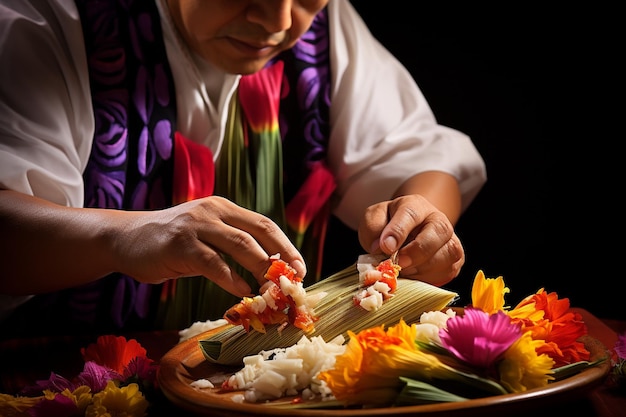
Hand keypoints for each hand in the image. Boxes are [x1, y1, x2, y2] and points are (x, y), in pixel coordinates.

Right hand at [113, 196, 305, 296]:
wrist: (124, 238)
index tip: (300, 270)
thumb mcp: (204, 236)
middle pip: (260, 232)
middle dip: (281, 258)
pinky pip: (214, 263)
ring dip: (261, 270)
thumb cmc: (169, 243)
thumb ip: (230, 248)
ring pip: (241, 245)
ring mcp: (196, 226)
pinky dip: (231, 279)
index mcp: (224, 208)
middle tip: (293, 283)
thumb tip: (266, 274)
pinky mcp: (180, 245)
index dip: (286, 247)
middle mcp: (213, 211)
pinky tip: (241, 292)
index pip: (265, 225)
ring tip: (272, 290)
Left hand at [357, 194, 463, 285]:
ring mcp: (450, 239)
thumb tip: (379, 247)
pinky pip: (446, 272)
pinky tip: (413, 274)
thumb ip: (373, 228)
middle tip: (398, 263)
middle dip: (416, 251)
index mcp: (415, 205)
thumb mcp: (374, 220)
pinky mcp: (455, 260)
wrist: (408, 235)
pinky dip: (427, 278)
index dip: (398, 231)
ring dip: (421, 268)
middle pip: (438, 232)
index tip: (385, 247)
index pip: (410, 214)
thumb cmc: (388, 227)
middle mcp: (438, 219)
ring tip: (403, 269)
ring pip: (446, 255)